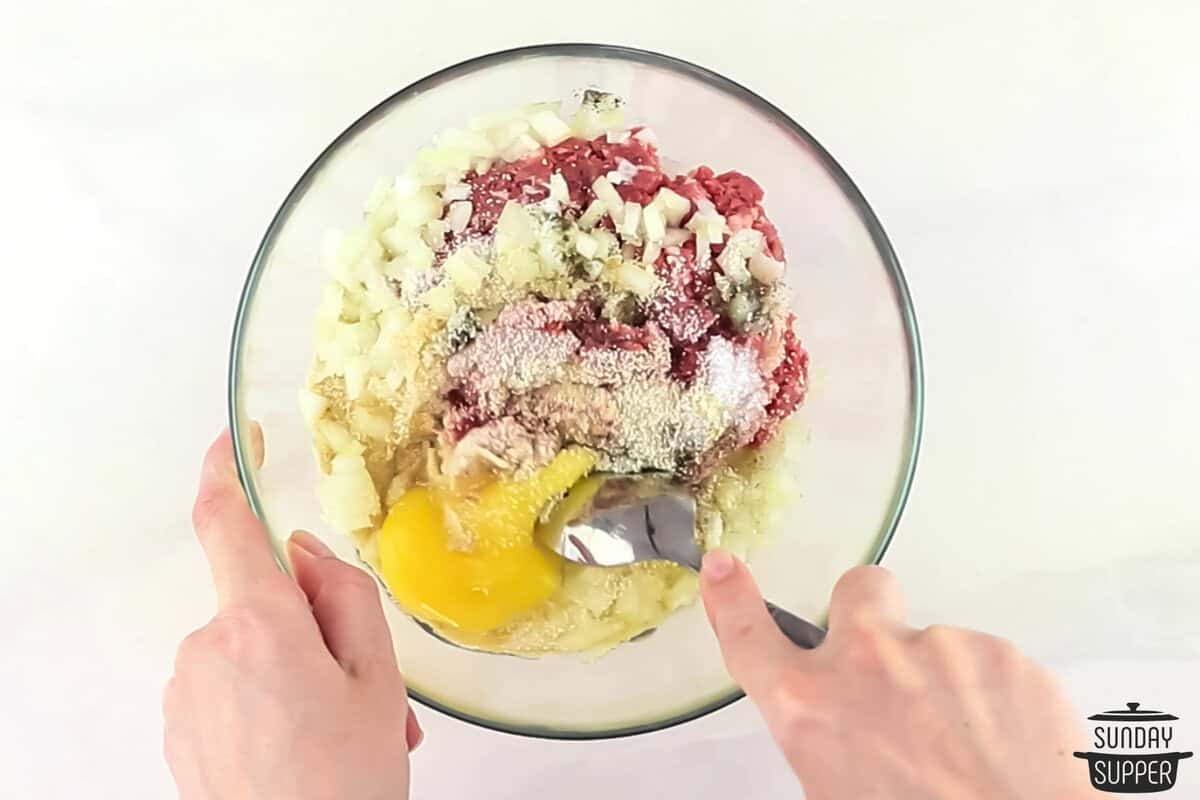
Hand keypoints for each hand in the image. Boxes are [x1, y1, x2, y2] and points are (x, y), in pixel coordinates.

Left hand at [164, 429, 418, 799]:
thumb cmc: (342, 783)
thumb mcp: (376, 677)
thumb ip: (342, 595)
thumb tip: (304, 556)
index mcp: (258, 624)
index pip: (226, 523)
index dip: (228, 469)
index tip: (237, 437)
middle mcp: (207, 649)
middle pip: (261, 597)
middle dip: (314, 624)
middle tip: (369, 684)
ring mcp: (188, 691)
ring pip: (252, 648)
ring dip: (301, 672)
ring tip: (347, 729)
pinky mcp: (182, 727)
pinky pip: (232, 686)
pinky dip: (274, 702)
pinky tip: (310, 746)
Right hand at [699, 552, 1097, 798]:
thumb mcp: (833, 789)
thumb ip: (824, 734)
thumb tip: (841, 728)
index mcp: (811, 706)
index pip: (749, 635)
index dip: (731, 598)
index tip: (723, 569)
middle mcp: (868, 661)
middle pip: (856, 591)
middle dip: (869, 613)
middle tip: (891, 667)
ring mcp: (941, 649)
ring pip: (935, 643)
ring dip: (942, 680)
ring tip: (965, 747)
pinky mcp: (1004, 655)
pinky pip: (990, 665)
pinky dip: (994, 698)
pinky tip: (1002, 746)